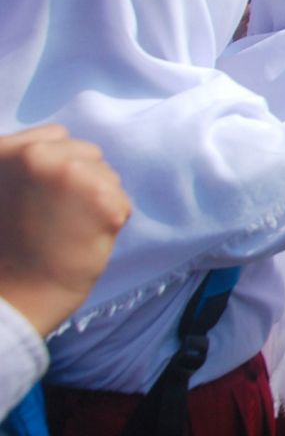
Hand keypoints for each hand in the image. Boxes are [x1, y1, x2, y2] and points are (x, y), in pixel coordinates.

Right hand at [0, 125, 130, 336]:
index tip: (45, 198)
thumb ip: (21, 162)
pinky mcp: (103, 198)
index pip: (58, 136)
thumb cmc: (2, 250)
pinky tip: (83, 241)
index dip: (58, 168)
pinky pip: (121, 202)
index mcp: (5, 150)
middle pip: (89, 154)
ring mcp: (72, 173)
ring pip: (108, 177)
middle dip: (81, 183)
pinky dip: (110, 222)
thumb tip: (60, 145)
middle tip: (55, 220)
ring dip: (97, 201)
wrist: (11, 299)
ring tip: (65, 231)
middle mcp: (38, 155)